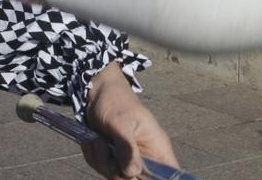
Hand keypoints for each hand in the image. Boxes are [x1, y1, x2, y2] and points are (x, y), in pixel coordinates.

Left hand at [83, 63, 179, 178]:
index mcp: (158, 151)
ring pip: (115, 176)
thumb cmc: (115, 101)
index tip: (132, 172)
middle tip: (103, 145)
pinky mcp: (114, 158)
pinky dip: (92, 155)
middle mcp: (146, 159)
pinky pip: (102, 167)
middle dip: (114, 169)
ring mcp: (129, 160)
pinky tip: (92, 139)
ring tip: (96, 138)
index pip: (169, 177)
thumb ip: (127, 148)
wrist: (97, 90)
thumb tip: (132, 172)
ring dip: (99, 158)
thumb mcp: (120, 122)